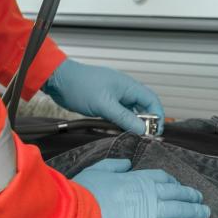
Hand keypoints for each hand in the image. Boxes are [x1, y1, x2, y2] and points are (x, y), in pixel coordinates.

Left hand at [43, 59, 164, 134]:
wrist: (60, 80)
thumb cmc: (80, 86)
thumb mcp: (105, 105)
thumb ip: (124, 118)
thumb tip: (143, 129)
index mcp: (128, 86)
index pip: (152, 101)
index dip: (157, 116)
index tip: (154, 131)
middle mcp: (124, 91)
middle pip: (143, 108)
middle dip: (144, 123)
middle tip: (142, 137)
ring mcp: (114, 97)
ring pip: (129, 113)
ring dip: (130, 124)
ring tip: (128, 135)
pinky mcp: (105, 103)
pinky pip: (118, 115)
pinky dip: (119, 123)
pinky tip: (115, 130)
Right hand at [72, 159, 209, 217]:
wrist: (76, 215)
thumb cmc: (82, 194)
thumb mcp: (96, 171)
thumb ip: (113, 165)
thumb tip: (127, 163)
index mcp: (134, 178)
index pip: (160, 177)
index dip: (172, 181)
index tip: (178, 185)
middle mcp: (146, 193)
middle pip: (175, 192)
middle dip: (190, 195)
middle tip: (200, 199)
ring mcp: (149, 211)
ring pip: (179, 209)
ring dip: (194, 212)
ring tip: (205, 214)